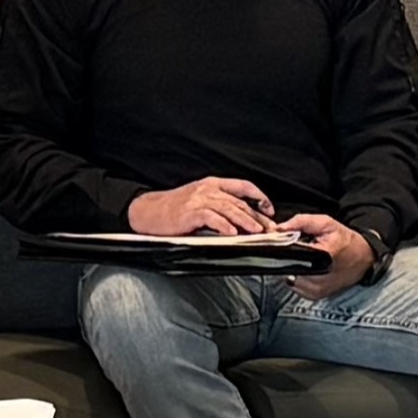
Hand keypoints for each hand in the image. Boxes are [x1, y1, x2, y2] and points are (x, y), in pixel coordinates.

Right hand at [129, 177, 279, 238]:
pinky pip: (212, 218)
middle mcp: (208, 189)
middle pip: (239, 201)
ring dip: (245, 221)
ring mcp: (199, 200)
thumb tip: (241, 219)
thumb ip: (219, 205)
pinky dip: (223, 225)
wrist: (149, 211)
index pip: (242, 186)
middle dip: (257, 216)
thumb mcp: (199, 200)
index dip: (259, 196)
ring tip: (257, 231)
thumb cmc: (174, 208)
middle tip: (269, 228)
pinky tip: (232, 233)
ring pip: (229, 208)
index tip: (269, 209)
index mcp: (212, 184)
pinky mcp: (190, 212)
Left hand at [282, 212, 375, 296]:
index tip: (284, 240)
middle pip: (287, 266)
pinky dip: (298, 277)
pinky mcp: (315, 295)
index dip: (283, 245)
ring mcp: (316, 289)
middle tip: (298, 249)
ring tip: (305, 259)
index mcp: (323, 256)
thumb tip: (279, 228)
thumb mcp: (326, 223)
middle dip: (288, 257)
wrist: (363, 257)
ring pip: (289, 276)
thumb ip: (301, 222)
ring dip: (292, 267)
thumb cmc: (346, 240)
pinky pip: (296, 286)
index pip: (290, 252)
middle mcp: (319, 277)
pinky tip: (308, 269)